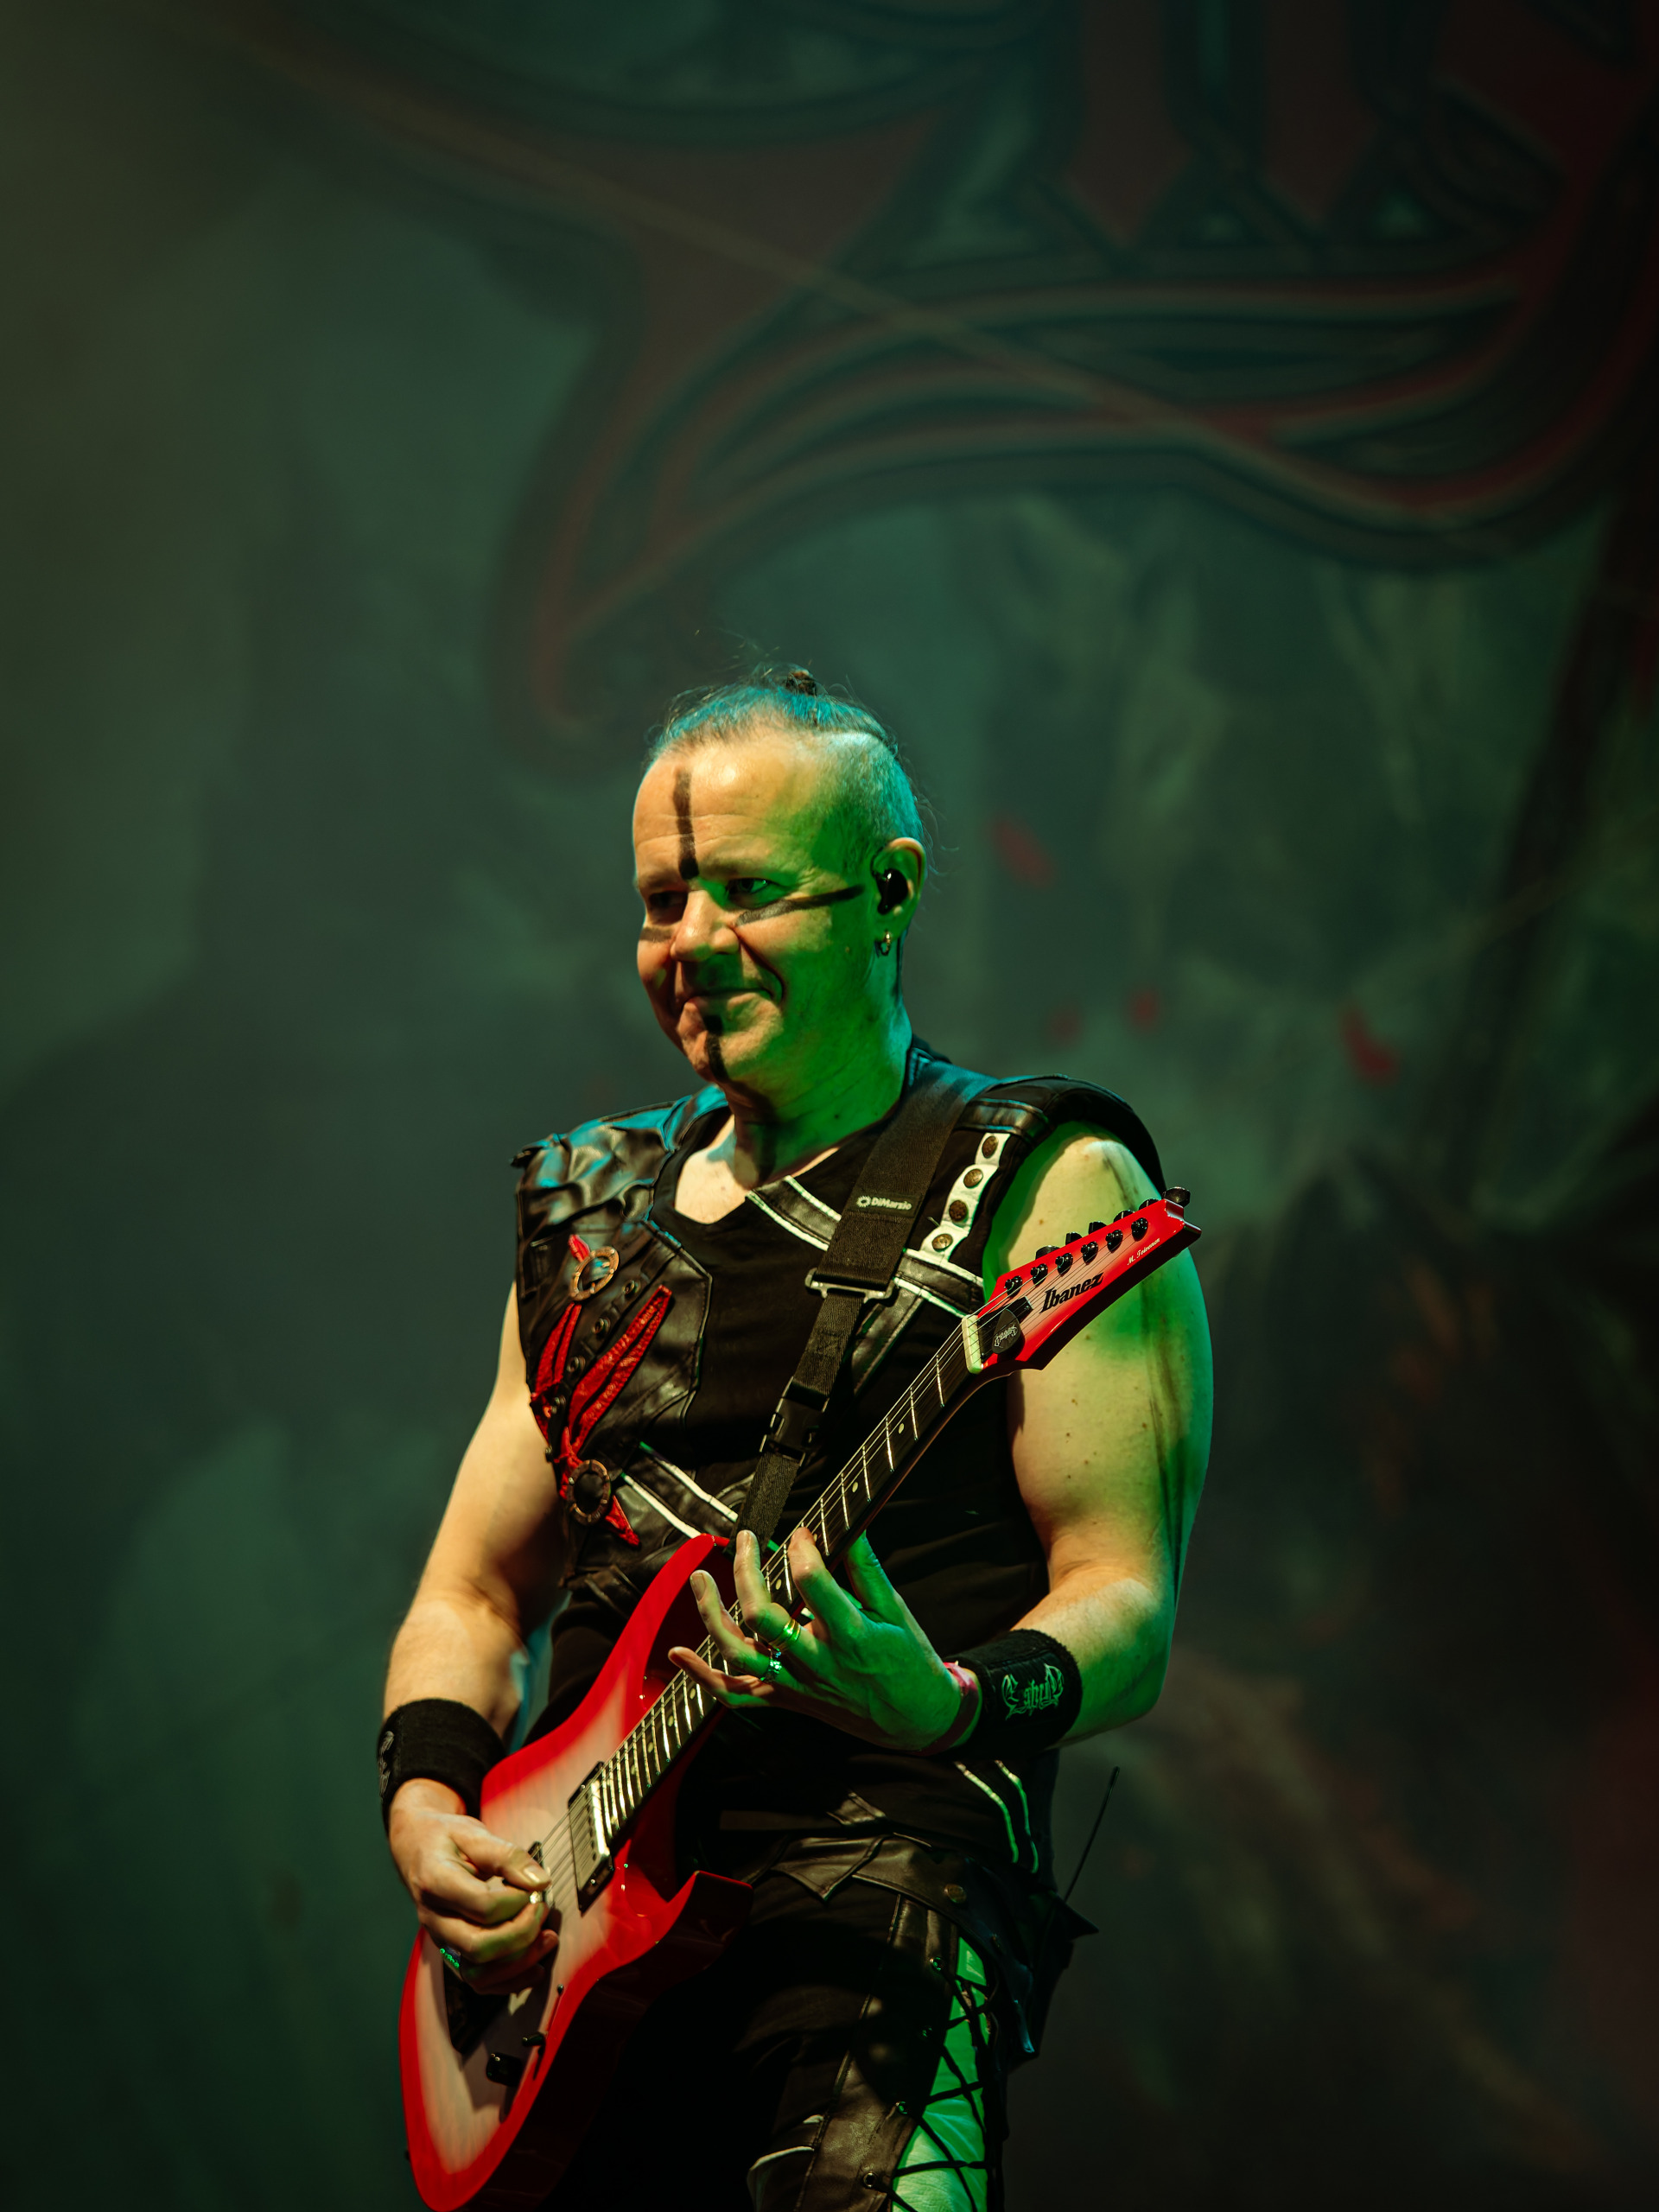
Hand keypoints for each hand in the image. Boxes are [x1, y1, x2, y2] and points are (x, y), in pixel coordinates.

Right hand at [387, 1778, 558, 1992]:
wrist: (417, 1848)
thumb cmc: (445, 1839)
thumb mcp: (474, 1834)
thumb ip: (508, 1856)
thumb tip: (540, 1882)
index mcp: (435, 1882)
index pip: (482, 1906)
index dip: (517, 1901)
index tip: (534, 1887)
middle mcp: (434, 1918)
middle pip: (478, 1947)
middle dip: (521, 1934)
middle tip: (542, 1911)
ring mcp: (440, 1939)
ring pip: (476, 1974)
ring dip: (518, 1963)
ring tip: (547, 1940)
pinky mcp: (451, 1950)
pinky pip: (477, 1981)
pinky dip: (508, 1981)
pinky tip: (534, 1967)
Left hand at [668, 1528, 962, 1751]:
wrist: (915, 1719)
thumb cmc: (908, 1658)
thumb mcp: (895, 1609)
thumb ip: (866, 1568)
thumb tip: (847, 1525)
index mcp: (849, 1634)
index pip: (811, 1582)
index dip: (801, 1547)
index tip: (800, 1532)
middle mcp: (816, 1662)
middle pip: (764, 1617)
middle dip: (747, 1571)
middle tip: (744, 1539)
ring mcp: (796, 1685)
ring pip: (739, 1655)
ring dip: (711, 1615)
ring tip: (701, 1578)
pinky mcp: (786, 1700)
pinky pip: (736, 1694)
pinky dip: (703, 1676)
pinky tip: (678, 1653)